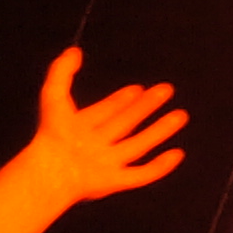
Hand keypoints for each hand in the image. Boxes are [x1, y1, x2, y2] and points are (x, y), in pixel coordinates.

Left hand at [16, 49, 187, 211]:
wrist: (52, 168)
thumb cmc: (51, 134)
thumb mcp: (54, 94)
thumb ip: (62, 71)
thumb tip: (74, 51)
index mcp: (82, 126)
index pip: (108, 109)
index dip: (123, 98)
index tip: (138, 87)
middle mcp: (97, 144)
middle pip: (127, 123)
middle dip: (146, 107)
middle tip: (166, 90)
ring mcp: (107, 164)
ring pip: (140, 145)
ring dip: (160, 131)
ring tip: (180, 116)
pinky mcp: (115, 181)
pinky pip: (142, 175)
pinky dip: (160, 167)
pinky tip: (176, 154)